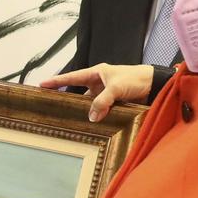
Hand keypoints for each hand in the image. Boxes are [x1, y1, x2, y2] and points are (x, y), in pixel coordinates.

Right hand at [39, 63, 153, 121]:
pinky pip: (102, 111)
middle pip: (79, 94)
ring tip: (74, 122)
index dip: (56, 81)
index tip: (42, 85)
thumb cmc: (136, 79)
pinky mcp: (114, 103)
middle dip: (69, 101)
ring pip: (91, 105)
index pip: (72, 77)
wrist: (156, 84)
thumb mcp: (115, 88)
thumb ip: (102, 102)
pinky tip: (93, 125)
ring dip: (87, 112)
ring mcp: (106, 94)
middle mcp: (99, 83)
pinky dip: (98, 117)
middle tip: (54, 109)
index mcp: (97, 73)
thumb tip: (92, 117)